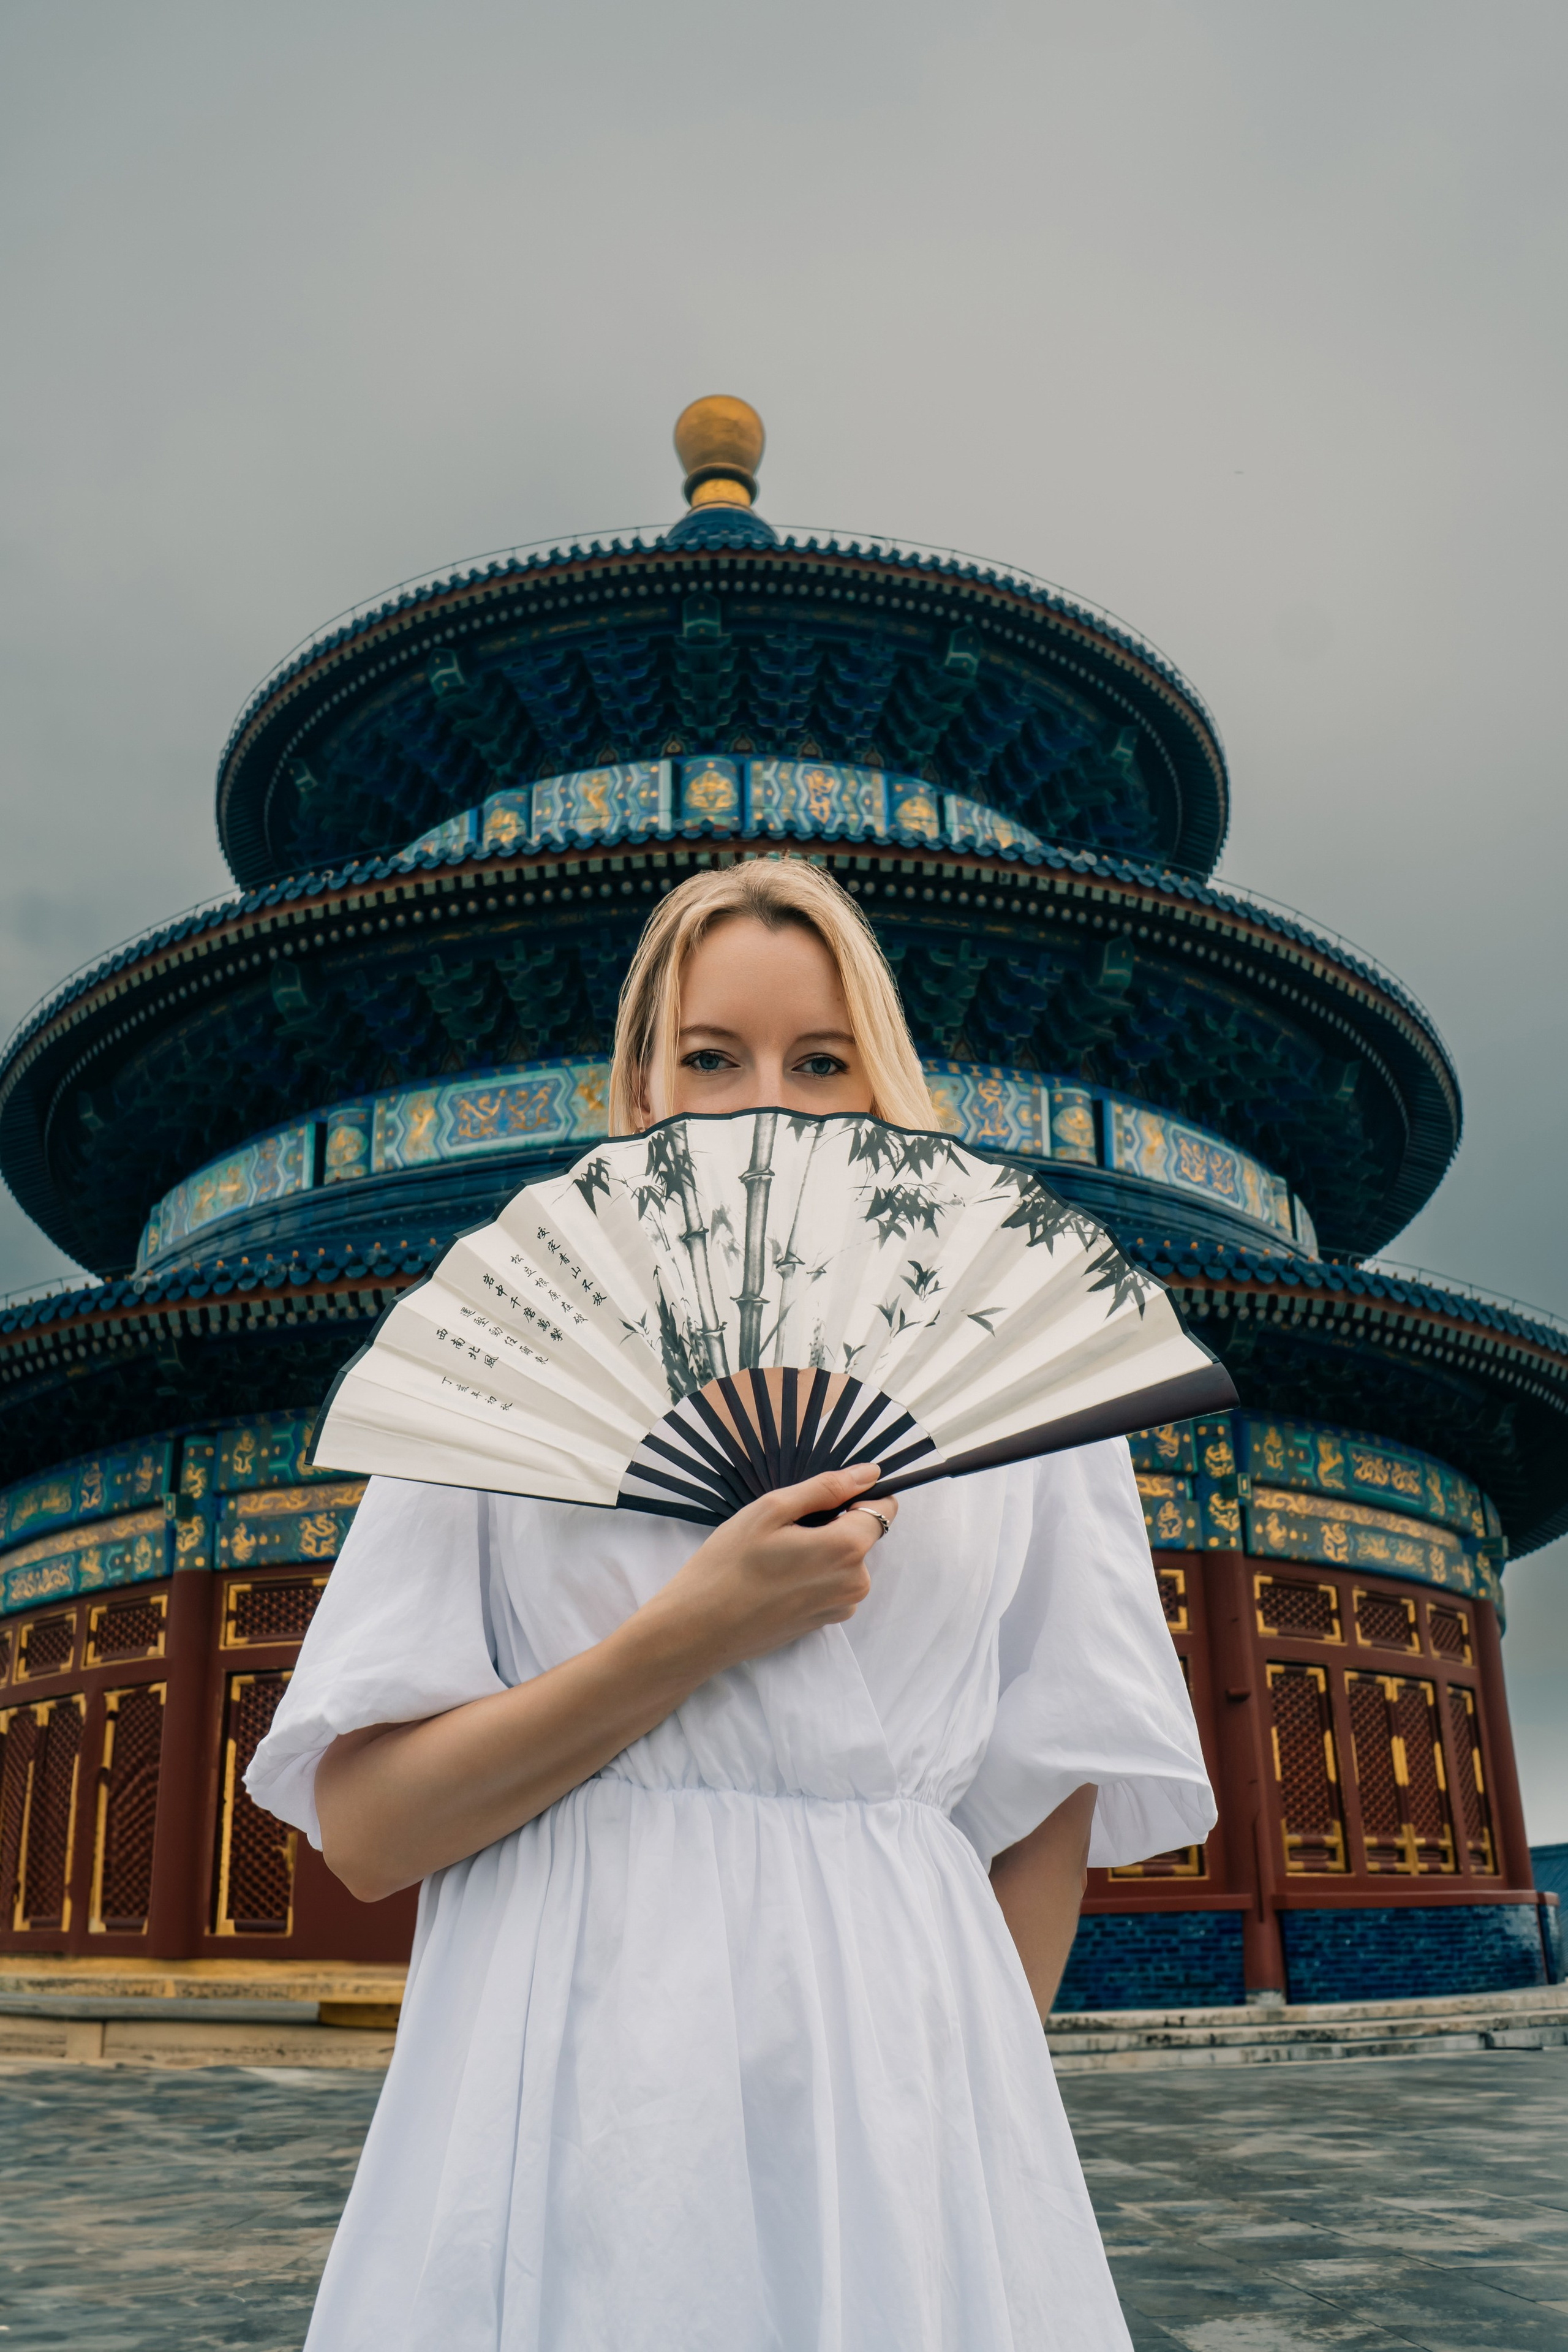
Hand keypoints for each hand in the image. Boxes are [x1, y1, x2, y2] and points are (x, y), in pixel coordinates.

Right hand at [636, 1463, 897, 1678]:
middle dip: (832, 1524)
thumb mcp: (772, 1509)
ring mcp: (840, 1608)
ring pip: (845, 1560)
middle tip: (783, 1529)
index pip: (883, 1508)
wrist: (698, 1630)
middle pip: (861, 1535)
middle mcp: (856, 1583)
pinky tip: (774, 1578)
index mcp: (848, 1549)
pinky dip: (811, 1574)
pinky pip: (831, 1584)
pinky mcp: (824, 1623)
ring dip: (820, 1550)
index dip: (858, 1495)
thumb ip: (827, 1488)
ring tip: (774, 1555)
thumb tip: (870, 1473)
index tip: (822, 1497)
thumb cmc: (729, 1564)